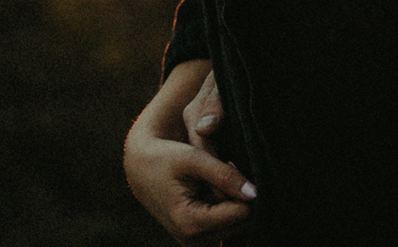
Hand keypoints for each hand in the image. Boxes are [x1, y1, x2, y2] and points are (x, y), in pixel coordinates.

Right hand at [124, 60, 255, 244]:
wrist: (142, 168)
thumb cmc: (167, 159)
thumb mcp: (194, 158)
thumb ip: (224, 175)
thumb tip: (255, 193)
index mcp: (190, 223)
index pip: (241, 214)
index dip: (243, 189)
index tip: (230, 166)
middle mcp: (193, 241)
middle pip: (242, 223)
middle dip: (239, 197)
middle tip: (224, 170)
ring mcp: (196, 243)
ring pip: (236, 226)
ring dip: (233, 203)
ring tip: (214, 180)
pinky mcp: (199, 240)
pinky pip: (226, 227)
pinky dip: (226, 209)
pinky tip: (213, 191)